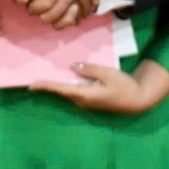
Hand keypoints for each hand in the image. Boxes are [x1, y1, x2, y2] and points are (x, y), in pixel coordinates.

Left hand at [30, 59, 168, 113]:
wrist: (138, 99)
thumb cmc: (124, 86)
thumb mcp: (107, 73)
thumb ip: (89, 69)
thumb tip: (73, 66)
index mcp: (84, 94)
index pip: (60, 89)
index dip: (45, 86)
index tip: (31, 85)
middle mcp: (81, 101)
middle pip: (61, 91)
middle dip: (48, 84)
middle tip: (35, 76)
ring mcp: (86, 102)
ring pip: (68, 91)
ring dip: (57, 84)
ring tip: (46, 74)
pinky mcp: (91, 99)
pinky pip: (75, 91)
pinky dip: (67, 84)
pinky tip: (65, 76)